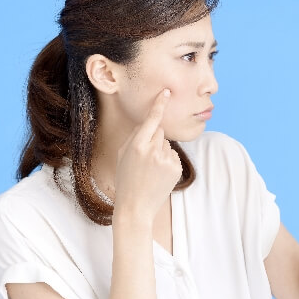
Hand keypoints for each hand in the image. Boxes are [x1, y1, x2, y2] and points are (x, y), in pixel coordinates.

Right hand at [113, 88, 182, 223]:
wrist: (135, 207)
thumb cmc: (126, 179)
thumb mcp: (122, 155)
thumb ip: (134, 136)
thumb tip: (146, 124)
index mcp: (137, 145)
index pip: (151, 120)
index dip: (159, 104)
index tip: (167, 92)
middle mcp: (153, 150)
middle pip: (159, 132)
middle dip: (154, 139)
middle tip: (144, 159)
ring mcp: (166, 159)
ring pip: (167, 144)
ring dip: (161, 152)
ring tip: (150, 170)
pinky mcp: (176, 168)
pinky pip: (173, 155)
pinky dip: (167, 162)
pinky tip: (158, 174)